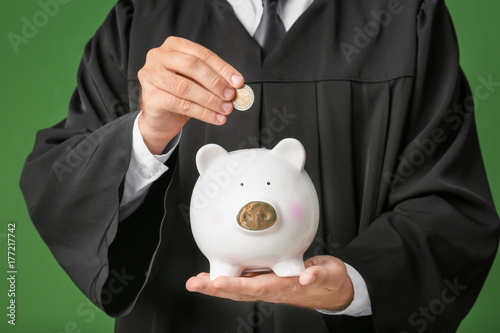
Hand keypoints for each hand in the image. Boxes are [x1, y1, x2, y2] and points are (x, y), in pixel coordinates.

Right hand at [138, 36, 243, 153]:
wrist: (159, 118)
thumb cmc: (177, 95)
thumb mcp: (196, 82)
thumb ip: (212, 79)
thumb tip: (234, 86)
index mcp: (174, 46)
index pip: (202, 54)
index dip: (223, 68)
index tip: (237, 81)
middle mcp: (159, 57)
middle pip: (192, 66)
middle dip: (215, 82)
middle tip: (230, 95)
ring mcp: (151, 75)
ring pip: (186, 87)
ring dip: (210, 100)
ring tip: (224, 109)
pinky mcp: (151, 96)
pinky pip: (181, 104)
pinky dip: (202, 113)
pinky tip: (214, 117)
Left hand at [185, 256, 354, 311]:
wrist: (333, 289)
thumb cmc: (330, 281)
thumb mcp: (330, 275)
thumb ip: (319, 275)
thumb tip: (307, 276)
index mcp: (285, 287)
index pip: (257, 287)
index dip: (236, 286)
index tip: (218, 282)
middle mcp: (272, 289)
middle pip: (239, 291)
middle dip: (215, 288)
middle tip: (194, 283)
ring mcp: (268, 285)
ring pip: (238, 287)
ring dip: (215, 285)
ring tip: (196, 281)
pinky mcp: (268, 278)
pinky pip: (244, 280)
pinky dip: (227, 278)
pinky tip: (213, 275)